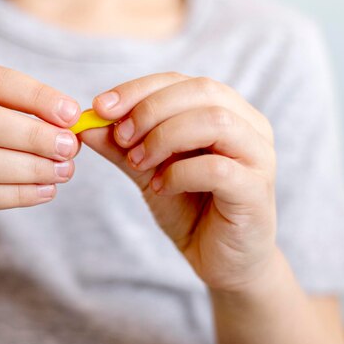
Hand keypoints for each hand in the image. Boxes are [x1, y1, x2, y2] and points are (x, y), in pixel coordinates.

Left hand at [81, 73, 276, 291]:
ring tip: (138, 162)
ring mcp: (258, 157)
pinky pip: (218, 168)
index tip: (99, 107)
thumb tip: (85, 124)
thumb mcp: (148, 172)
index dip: (138, 90)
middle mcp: (249, 126)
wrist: (220, 261)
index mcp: (225, 112)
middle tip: (121, 137)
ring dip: (164, 137)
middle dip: (150, 110)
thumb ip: (122, 147)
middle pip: (201, 92)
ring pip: (214, 122)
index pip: (181, 82)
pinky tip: (161, 188)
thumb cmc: (190, 210)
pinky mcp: (256, 191)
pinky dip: (180, 173)